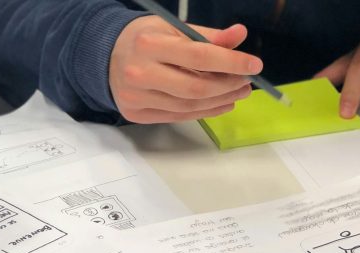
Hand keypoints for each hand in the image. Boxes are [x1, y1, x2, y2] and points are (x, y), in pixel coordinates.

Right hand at [110, 16, 262, 122]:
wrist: (105, 57)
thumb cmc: (144, 40)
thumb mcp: (172, 28)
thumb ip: (207, 35)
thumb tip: (239, 35)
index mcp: (149, 44)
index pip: (199, 56)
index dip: (231, 62)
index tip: (254, 65)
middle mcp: (140, 72)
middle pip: (196, 88)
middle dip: (228, 86)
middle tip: (246, 82)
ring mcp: (137, 97)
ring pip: (189, 106)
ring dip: (220, 101)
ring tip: (238, 92)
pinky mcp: (137, 114)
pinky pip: (179, 116)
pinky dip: (205, 111)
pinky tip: (221, 103)